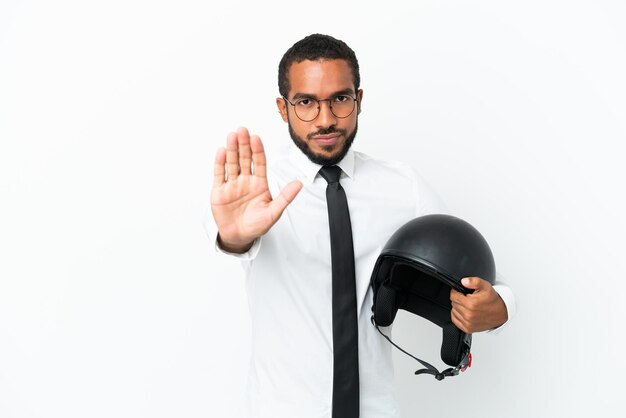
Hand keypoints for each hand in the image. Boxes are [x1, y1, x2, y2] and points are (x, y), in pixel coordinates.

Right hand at [211, 127, 302, 252]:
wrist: (239, 237)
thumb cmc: (257, 225)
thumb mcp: (274, 212)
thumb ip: (285, 197)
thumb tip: (299, 184)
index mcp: (259, 183)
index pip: (259, 163)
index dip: (258, 150)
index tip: (256, 138)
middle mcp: (246, 181)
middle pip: (245, 159)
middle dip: (244, 145)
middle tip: (243, 130)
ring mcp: (232, 184)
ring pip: (232, 163)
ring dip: (232, 150)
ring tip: (232, 136)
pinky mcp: (219, 191)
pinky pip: (220, 174)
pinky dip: (220, 163)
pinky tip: (222, 151)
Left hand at [450, 277, 507, 332]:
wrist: (501, 312)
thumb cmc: (493, 300)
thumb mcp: (485, 286)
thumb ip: (474, 281)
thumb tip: (464, 281)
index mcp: (471, 304)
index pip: (453, 296)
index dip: (456, 292)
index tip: (461, 292)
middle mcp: (468, 314)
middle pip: (453, 303)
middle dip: (458, 299)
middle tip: (467, 298)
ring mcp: (468, 323)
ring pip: (453, 311)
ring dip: (458, 307)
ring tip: (468, 305)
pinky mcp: (468, 328)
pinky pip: (455, 320)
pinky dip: (457, 315)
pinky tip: (465, 312)